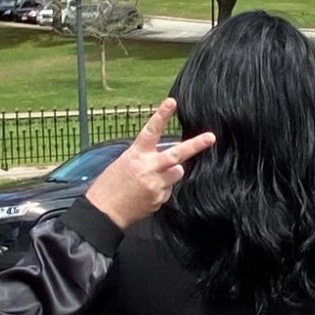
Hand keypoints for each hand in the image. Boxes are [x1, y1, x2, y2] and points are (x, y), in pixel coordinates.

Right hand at [82, 98, 215, 228]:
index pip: (151, 131)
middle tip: (210, 137)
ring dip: (170, 173)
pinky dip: (161, 190)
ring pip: (177, 173)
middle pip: (177, 154)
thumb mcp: (123, 162)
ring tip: (152, 179)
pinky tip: (146, 193)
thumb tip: (164, 157)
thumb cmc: (109, 185)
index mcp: (136, 155)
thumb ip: (145, 157)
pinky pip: (168, 190)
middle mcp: (148, 168)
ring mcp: (156, 185)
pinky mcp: (159, 199)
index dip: (162, 115)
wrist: (104, 212)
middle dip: (196, 145)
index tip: (172, 103)